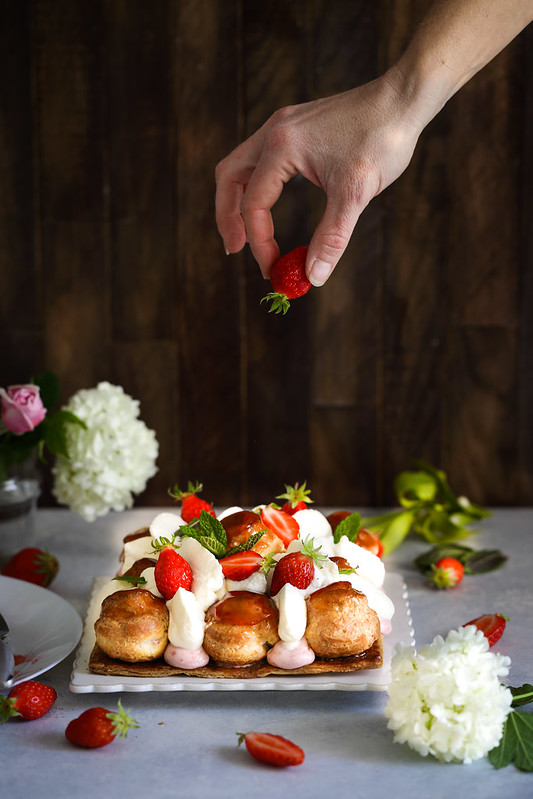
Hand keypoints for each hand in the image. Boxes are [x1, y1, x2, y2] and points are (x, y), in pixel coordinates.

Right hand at [215, 70, 426, 284]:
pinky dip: (256, 184)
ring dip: (238, 199)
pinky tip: (270, 203)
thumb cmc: (382, 139)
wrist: (405, 98)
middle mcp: (274, 132)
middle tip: (235, 249)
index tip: (274, 269)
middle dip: (228, 217)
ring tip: (246, 232)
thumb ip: (331, 238)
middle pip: (230, 178)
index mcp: (281, 147)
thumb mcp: (355, 195)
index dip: (259, 243)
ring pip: (241, 165)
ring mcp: (283, 126)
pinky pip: (261, 158)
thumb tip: (313, 277)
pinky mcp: (295, 127)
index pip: (253, 204)